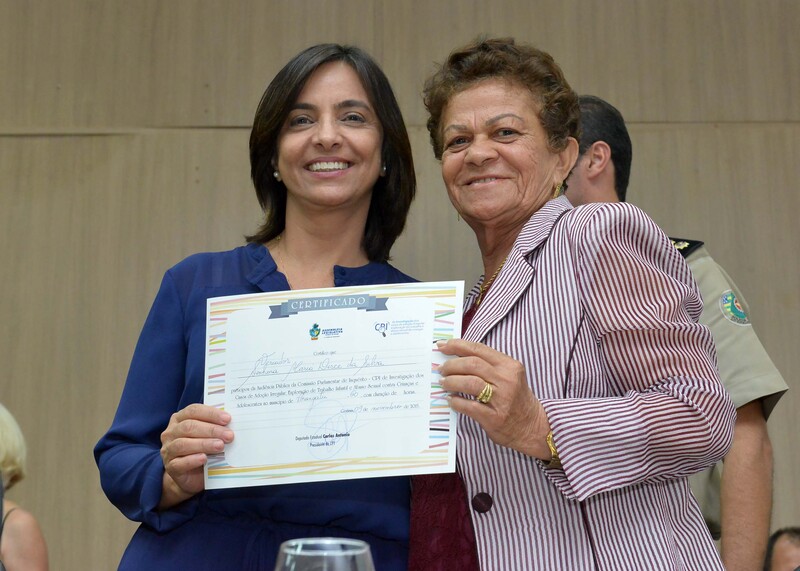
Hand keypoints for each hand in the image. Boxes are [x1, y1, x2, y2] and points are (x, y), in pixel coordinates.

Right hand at [158, 403, 233, 508]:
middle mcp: (171, 433)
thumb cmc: (203, 450)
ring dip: (204, 444)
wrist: (192, 477)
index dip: (210, 414)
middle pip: (189, 426)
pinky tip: (204, 458)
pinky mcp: (171, 467)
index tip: (227, 419)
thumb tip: (232, 423)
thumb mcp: (208, 436)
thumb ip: (215, 427)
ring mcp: (168, 450)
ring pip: (183, 444)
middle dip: (211, 430)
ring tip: (220, 446)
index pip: (193, 411)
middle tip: (229, 435)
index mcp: (179, 419)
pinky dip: (193, 459)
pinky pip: (179, 463)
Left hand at [437, 339, 549, 459]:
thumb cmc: (516, 399)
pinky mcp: (495, 417)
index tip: (442, 345)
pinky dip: (456, 402)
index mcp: (509, 365)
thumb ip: (487, 365)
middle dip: (451, 365)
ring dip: (451, 381)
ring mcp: (502, 399)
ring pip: (470, 382)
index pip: (478, 349)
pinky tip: (451, 400)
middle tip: (441, 369)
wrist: (532, 427)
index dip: (457, 345)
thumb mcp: (508, 376)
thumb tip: (455, 356)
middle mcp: (507, 380)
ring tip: (444, 383)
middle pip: (472, 364)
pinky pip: (469, 406)